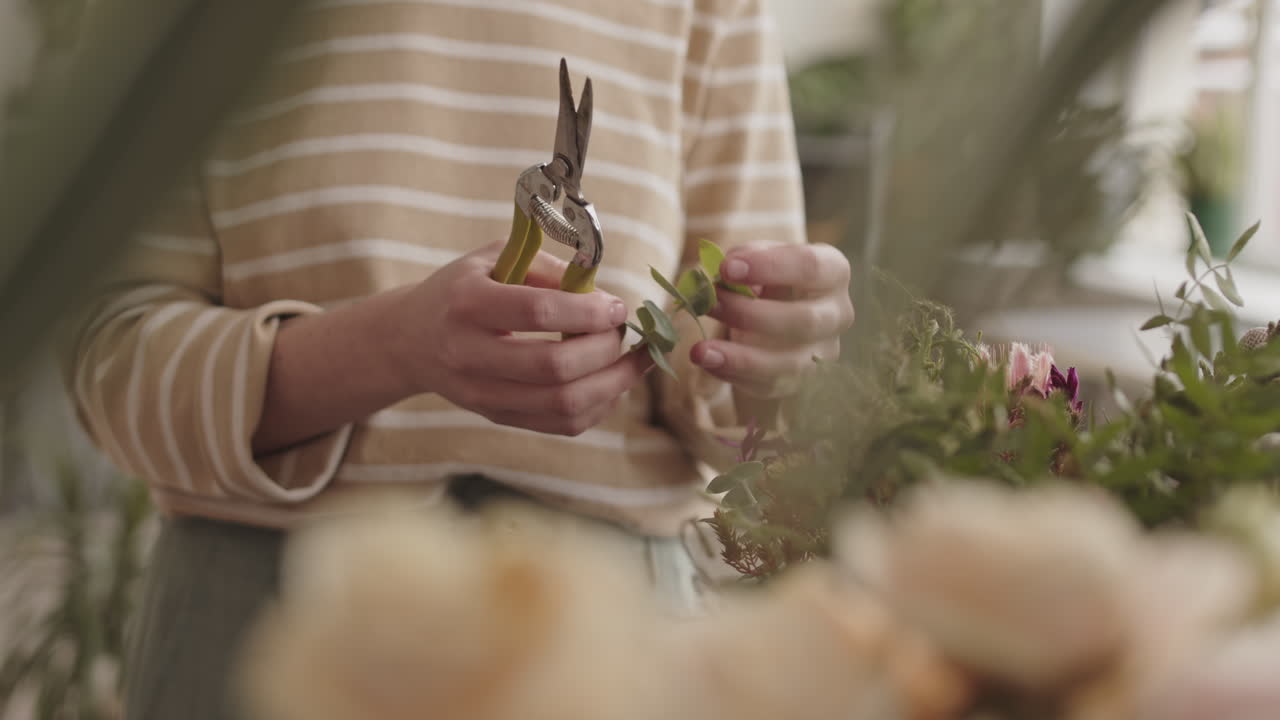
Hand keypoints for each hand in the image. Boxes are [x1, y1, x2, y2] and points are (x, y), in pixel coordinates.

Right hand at [390, 243, 651, 435]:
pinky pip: (560, 424)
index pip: (537, 312)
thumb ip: (548, 269)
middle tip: (621, 332)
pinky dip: (598, 406)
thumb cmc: (464, 290)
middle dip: (604, 350)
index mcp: (467, 303)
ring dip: (612, 384)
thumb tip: (603, 297)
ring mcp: (481, 393)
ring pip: (562, 404)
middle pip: (553, 366)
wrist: (410, 340)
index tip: (616, 306)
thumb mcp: (495, 260)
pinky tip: (611, 384)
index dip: (588, 312)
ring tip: (632, 361)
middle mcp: (469, 353)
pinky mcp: (496, 416)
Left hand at [689, 243, 853, 397]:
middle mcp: (837, 314)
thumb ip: (746, 257)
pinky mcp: (803, 382)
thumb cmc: (769, 278)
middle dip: (750, 314)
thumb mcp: (759, 258)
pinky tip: (709, 362)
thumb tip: (726, 270)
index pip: (811, 266)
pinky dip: (735, 374)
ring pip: (790, 364)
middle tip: (710, 303)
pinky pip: (771, 386)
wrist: (775, 313)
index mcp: (833, 272)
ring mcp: (823, 353)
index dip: (769, 267)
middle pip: (805, 321)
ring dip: (741, 357)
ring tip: (700, 349)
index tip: (726, 268)